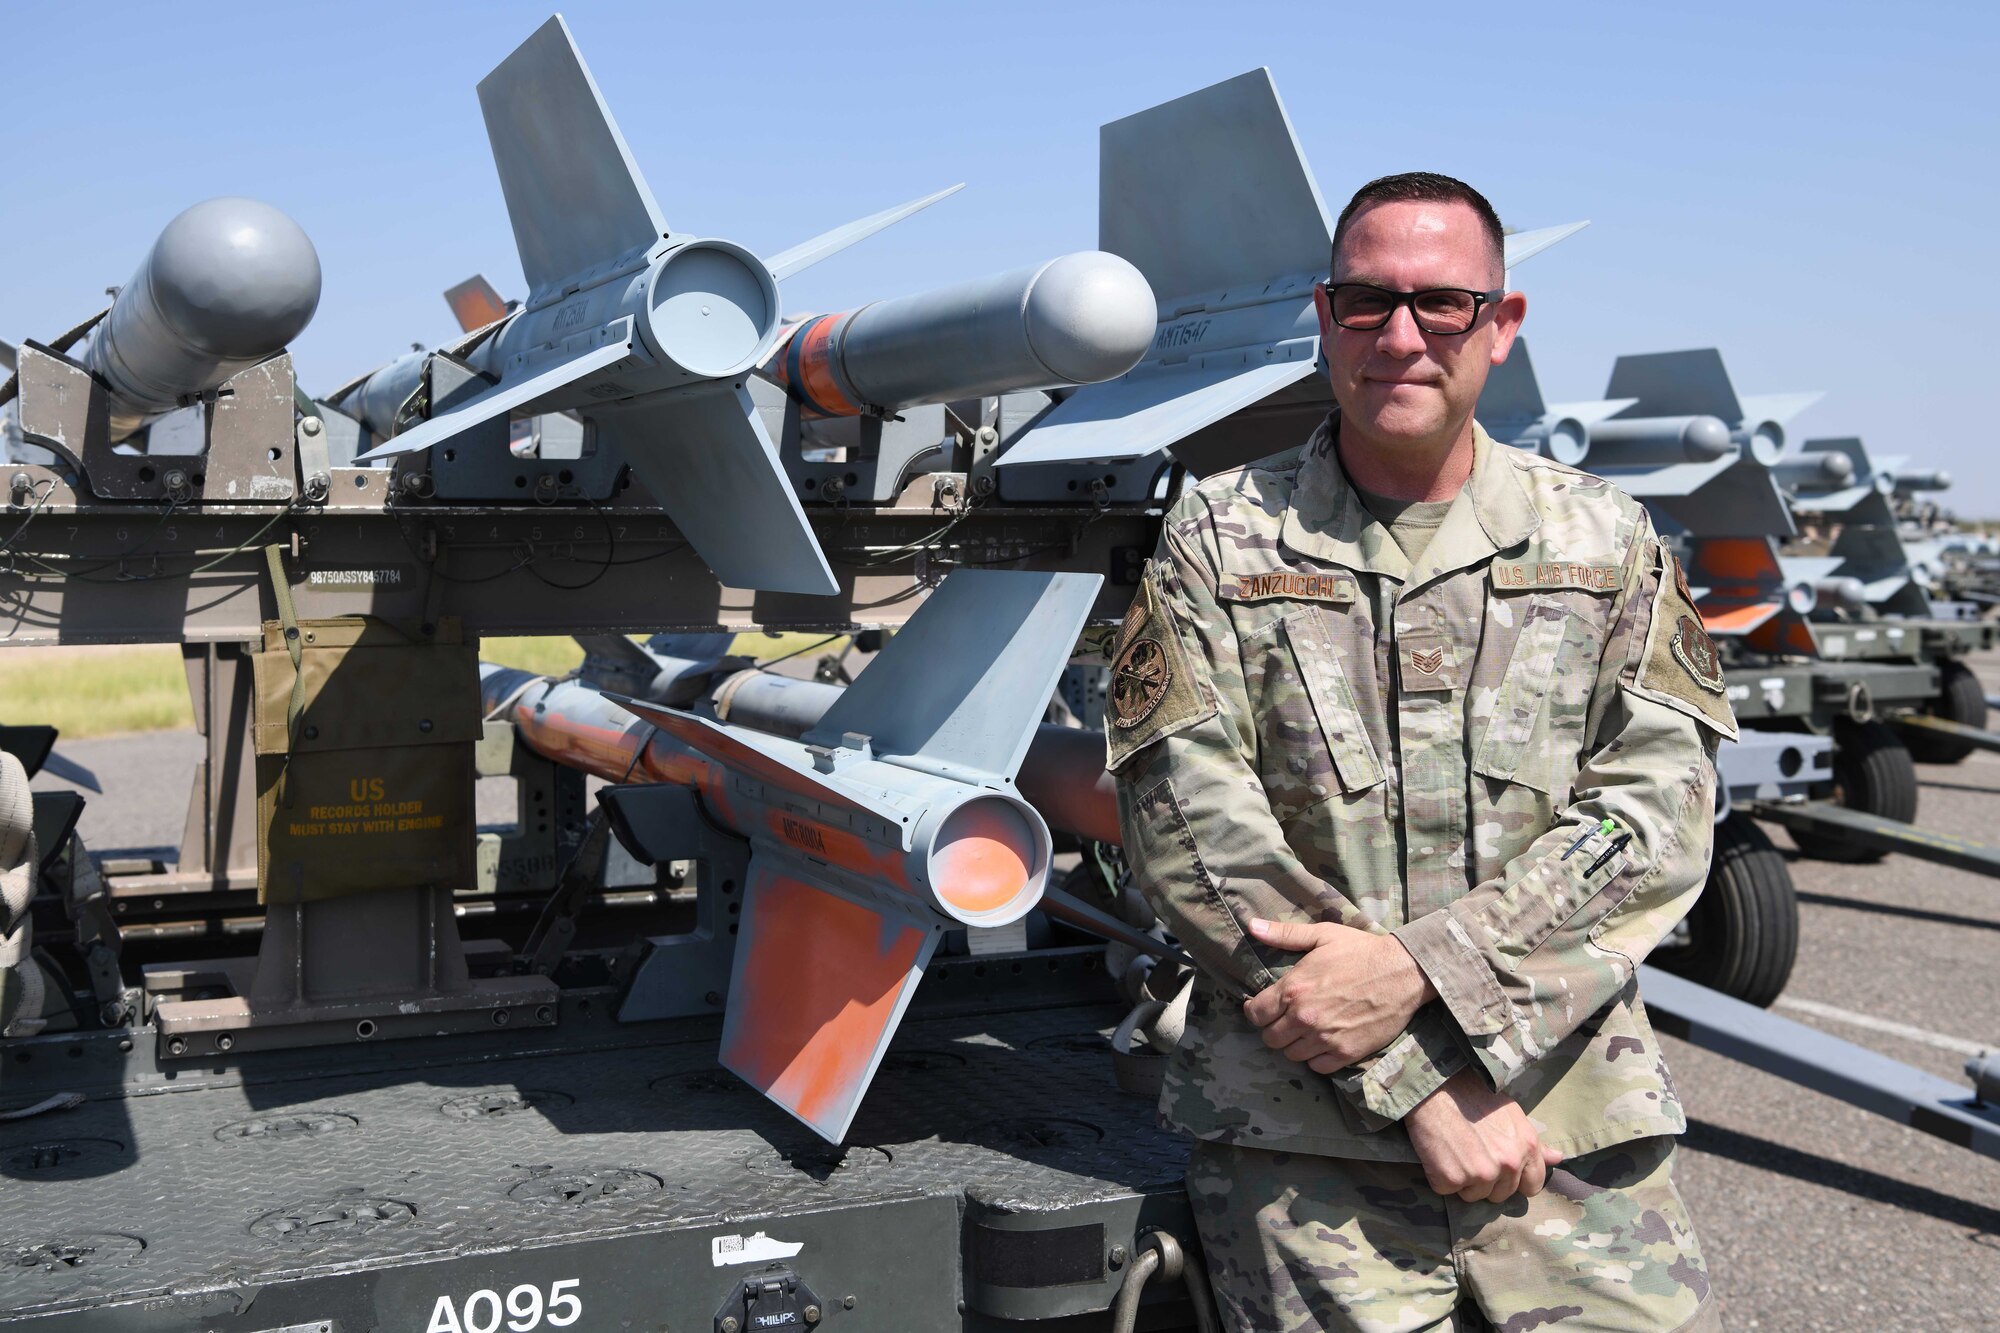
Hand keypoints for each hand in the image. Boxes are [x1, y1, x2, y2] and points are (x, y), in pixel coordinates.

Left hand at [1241, 918, 1436, 1072]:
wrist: (1402, 972)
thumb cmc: (1361, 951)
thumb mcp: (1322, 935)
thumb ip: (1284, 934)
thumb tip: (1252, 926)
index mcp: (1294, 989)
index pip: (1256, 1014)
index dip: (1256, 1012)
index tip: (1264, 1009)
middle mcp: (1305, 1016)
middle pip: (1270, 1039)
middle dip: (1274, 1029)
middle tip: (1286, 1021)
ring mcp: (1325, 1037)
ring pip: (1292, 1055)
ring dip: (1294, 1045)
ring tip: (1304, 1032)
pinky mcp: (1346, 1052)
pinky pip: (1317, 1067)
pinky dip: (1316, 1058)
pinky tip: (1323, 1043)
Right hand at [1403, 1069, 1562, 1203]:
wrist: (1436, 1087)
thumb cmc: (1474, 1096)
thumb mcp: (1512, 1114)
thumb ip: (1534, 1142)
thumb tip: (1557, 1158)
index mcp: (1527, 1147)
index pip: (1532, 1186)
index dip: (1515, 1182)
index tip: (1500, 1172)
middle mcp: (1508, 1164)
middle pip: (1500, 1194)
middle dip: (1486, 1181)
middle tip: (1470, 1155)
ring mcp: (1480, 1173)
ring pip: (1473, 1195)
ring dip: (1463, 1181)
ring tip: (1454, 1152)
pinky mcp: (1451, 1178)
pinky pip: (1447, 1190)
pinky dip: (1440, 1177)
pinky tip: (1438, 1154)